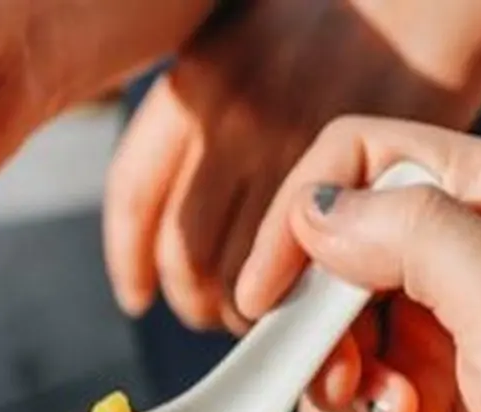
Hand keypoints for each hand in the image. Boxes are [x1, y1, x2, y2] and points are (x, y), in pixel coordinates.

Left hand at [106, 0, 480, 330]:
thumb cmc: (338, 19)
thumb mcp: (239, 41)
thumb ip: (198, 112)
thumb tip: (169, 196)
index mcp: (195, 85)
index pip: (133, 198)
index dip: (128, 262)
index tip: (137, 296)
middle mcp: (234, 121)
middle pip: (184, 252)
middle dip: (192, 300)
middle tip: (211, 312)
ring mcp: (294, 153)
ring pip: (238, 274)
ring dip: (243, 310)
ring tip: (260, 313)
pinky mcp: (352, 184)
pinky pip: (304, 272)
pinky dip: (297, 300)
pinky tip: (305, 302)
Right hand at [234, 119, 480, 411]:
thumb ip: (417, 240)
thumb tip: (318, 213)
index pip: (362, 162)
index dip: (302, 215)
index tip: (270, 291)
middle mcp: (464, 263)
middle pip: (328, 256)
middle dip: (313, 318)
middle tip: (345, 371)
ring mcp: (441, 343)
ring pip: (325, 338)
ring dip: (336, 382)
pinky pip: (342, 408)